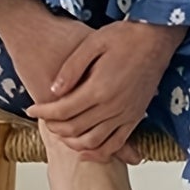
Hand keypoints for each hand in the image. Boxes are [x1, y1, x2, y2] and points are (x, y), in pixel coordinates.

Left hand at [25, 19, 184, 160]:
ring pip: (93, 142)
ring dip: (72, 142)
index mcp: (99, 88)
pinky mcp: (136, 117)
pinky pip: (116, 144)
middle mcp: (113, 106)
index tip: (31, 109)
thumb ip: (71, 68)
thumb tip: (53, 91)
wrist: (157, 38)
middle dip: (54, 127)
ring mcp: (126, 114)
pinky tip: (85, 150)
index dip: (43, 113)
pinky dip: (98, 152)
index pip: (63, 110)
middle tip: (43, 119)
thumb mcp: (93, 43)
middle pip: (75, 129)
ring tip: (60, 132)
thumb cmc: (126, 36)